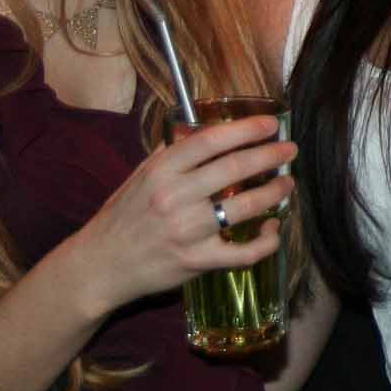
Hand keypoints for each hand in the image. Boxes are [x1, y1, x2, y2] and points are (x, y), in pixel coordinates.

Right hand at [66, 114, 295, 317]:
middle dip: (271, 155)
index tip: (270, 124)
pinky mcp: (198, 261)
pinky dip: (266, 241)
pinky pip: (244, 252)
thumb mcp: (141, 176)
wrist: (100, 266)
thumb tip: (205, 129)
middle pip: (236, 169)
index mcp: (161, 171)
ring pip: (247, 206)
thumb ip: (173, 153)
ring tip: (287, 183)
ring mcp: (188, 232)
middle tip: (291, 150)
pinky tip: (272, 228)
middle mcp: (175, 198)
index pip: (210, 141)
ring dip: (275, 192)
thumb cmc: (123, 217)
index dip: (246, 129)